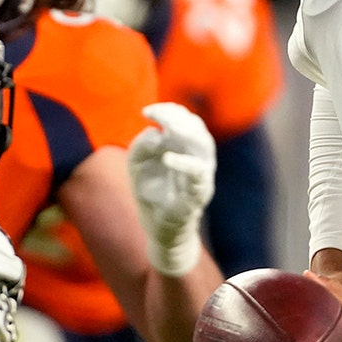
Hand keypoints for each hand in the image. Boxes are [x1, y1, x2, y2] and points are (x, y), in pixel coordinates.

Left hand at [128, 102, 215, 275]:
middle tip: (157, 114)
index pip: (186, 120)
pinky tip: (167, 158)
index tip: (147, 112)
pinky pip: (198, 174)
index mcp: (186, 148)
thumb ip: (141, 145)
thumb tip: (156, 134)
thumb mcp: (137, 165)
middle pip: (197, 128)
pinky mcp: (197, 195)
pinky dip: (185, 163)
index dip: (170, 111)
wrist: (157, 229)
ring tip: (167, 126)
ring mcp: (201, 176)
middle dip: (177, 117)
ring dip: (186, 132)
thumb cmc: (151, 193)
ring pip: (204, 146)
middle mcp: (198, 158)